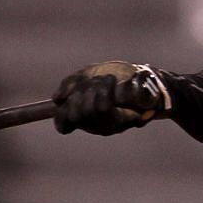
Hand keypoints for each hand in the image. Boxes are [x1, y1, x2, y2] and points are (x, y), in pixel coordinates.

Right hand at [54, 62, 171, 134]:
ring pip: (100, 109)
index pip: (64, 123)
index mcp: (85, 120)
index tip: (65, 96)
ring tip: (107, 78)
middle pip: (80, 114)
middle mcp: (99, 127)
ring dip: (100, 88)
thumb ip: (70, 84)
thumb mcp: (86, 75)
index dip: (61, 109)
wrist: (144, 78)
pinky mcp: (134, 118)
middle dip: (84, 92)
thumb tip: (57, 99)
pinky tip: (115, 81)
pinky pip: (120, 103)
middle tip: (95, 80)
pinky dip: (114, 88)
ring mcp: (116, 125)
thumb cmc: (113, 78)